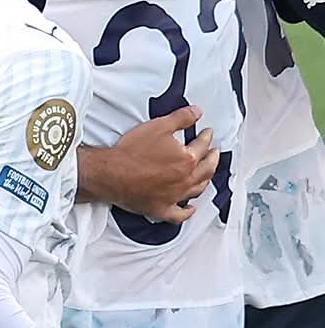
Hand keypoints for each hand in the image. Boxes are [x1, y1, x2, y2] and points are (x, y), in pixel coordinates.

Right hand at [83, 107, 217, 221]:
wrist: (113, 173)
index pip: (202, 146)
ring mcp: (175, 196)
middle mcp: (185, 180)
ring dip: (205, 181)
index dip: (206, 137)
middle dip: (213, 159)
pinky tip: (190, 208)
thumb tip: (197, 112)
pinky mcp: (162, 209)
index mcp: (186, 159)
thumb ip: (180, 118)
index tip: (208, 133)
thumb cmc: (132, 152)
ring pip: (197, 190)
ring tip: (206, 174)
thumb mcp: (158, 126)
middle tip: (215, 153)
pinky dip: (187, 211)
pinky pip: (180, 214)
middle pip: (206, 170)